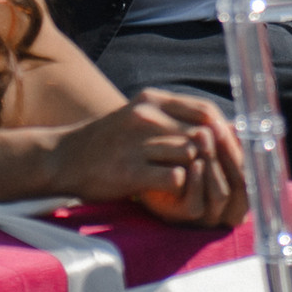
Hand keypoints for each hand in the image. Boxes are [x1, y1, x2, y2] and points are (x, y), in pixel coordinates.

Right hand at [48, 89, 247, 225]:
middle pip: (203, 135)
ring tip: (195, 185)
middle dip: (214, 159)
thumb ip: (173, 119)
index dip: (224, 134)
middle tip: (217, 177)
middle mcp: (144, 116)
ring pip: (191, 155)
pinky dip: (181, 188)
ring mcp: (136, 142)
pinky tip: (173, 192)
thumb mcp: (138, 117)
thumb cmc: (108, 141)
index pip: (205, 111)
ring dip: (198, 174)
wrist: (62, 158)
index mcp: (150, 100)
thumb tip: (220, 129)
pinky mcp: (129, 170)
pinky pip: (175, 178)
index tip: (228, 154)